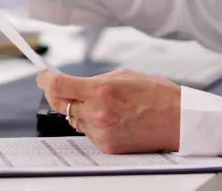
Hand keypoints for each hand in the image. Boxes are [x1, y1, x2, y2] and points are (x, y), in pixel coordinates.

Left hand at [38, 69, 181, 154]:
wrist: (179, 121)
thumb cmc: (156, 94)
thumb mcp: (123, 75)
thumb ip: (93, 81)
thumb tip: (70, 83)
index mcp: (101, 90)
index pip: (58, 86)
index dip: (45, 79)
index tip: (42, 75)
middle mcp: (98, 113)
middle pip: (60, 104)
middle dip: (59, 94)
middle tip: (64, 88)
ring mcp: (101, 132)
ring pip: (74, 119)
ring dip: (80, 111)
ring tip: (105, 105)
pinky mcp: (107, 147)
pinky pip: (88, 133)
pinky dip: (93, 124)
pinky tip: (113, 118)